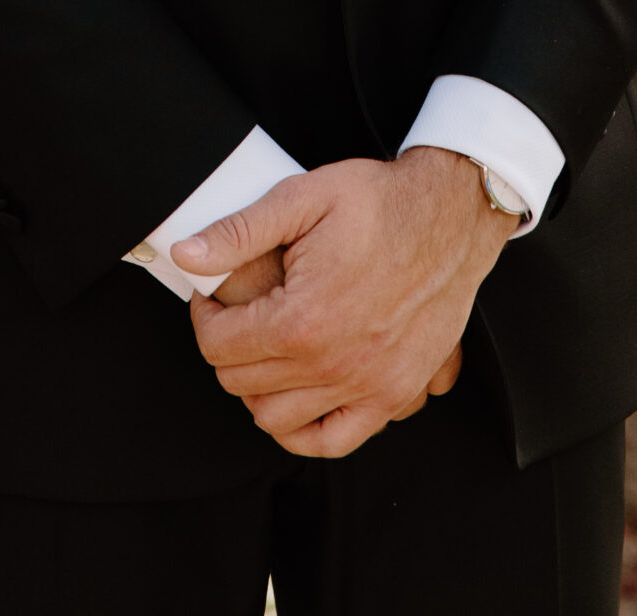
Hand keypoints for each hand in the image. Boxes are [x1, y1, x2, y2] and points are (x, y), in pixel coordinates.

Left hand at [175, 147, 518, 458]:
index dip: (204, 317)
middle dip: (228, 348)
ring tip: (265, 348)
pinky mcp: (395, 395)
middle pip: (242, 384)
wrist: (450, 216)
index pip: (218, 346)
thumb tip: (186, 255)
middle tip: (237, 315)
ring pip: (278, 419)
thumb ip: (238, 232)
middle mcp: (334, 364)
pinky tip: (298, 396)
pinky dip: (305, 430)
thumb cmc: (378, 202)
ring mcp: (368, 386)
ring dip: (259, 388)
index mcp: (303, 319)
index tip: (211, 298)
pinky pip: (334, 439)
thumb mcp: (302, 198)